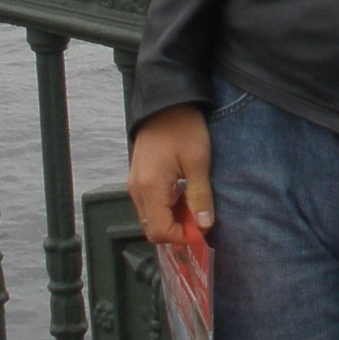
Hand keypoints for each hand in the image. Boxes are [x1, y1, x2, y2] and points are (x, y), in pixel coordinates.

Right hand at [127, 103, 212, 243]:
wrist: (165, 102)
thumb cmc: (183, 127)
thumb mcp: (198, 161)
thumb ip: (200, 196)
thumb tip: (204, 226)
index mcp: (150, 188)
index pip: (160, 232)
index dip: (182, 237)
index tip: (202, 229)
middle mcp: (136, 190)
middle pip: (153, 229)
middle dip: (177, 230)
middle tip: (200, 219)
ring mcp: (134, 185)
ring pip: (151, 218)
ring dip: (173, 220)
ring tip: (195, 206)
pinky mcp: (138, 179)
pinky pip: (150, 205)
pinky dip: (166, 208)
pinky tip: (183, 196)